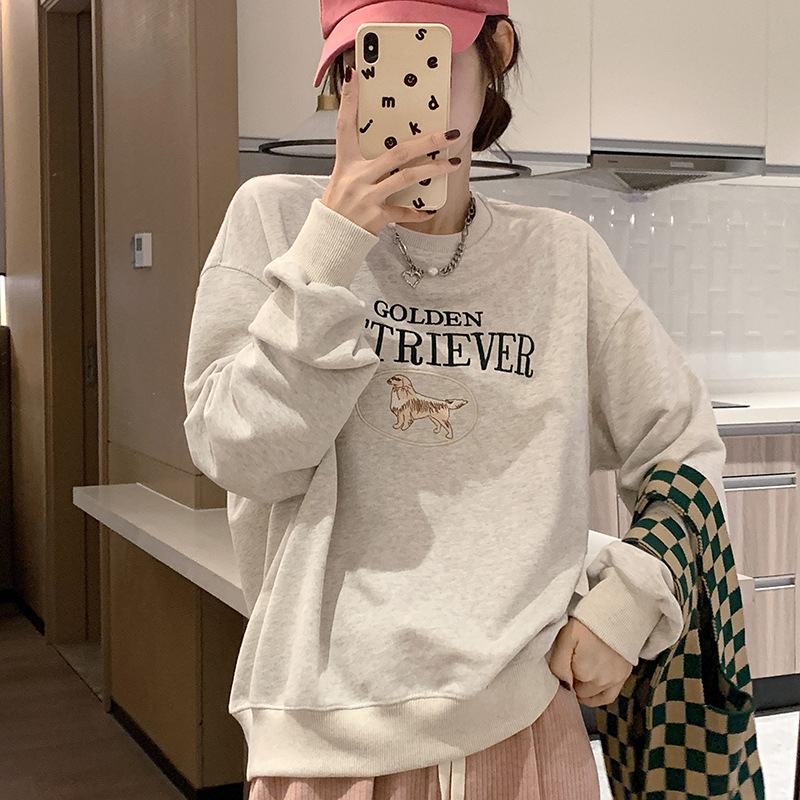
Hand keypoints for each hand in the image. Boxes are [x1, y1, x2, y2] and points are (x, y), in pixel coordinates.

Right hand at [321, 63, 462, 235]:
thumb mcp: (342, 180)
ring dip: (433, 169)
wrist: (329, 239)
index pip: (345, 126)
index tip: (355, 75)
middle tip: (448, 134)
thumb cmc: (337, 209)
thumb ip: (362, 164)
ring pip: (406, 178)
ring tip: (452, 163)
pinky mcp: (376, 217)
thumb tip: (388, 152)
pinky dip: (418, 212)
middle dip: (426, 141)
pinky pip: (403, 212)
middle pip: (397, 153)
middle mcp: (357, 178)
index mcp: (346, 164)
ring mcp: (367, 197)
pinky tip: (430, 209)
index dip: (349, 100)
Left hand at [547, 616, 633, 707]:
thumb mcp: (565, 638)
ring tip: (579, 676)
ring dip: (585, 689)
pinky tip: (591, 691)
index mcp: (585, 672)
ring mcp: (614, 681)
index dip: (563, 677)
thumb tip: (563, 686)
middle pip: (581, 692)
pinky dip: (598, 697)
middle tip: (571, 667)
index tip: (562, 667)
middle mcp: (601, 681)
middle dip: (574, 682)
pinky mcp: (624, 676)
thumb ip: (559, 664)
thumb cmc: (587, 623)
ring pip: (593, 695)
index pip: (567, 686)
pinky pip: (609, 697)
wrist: (616, 613)